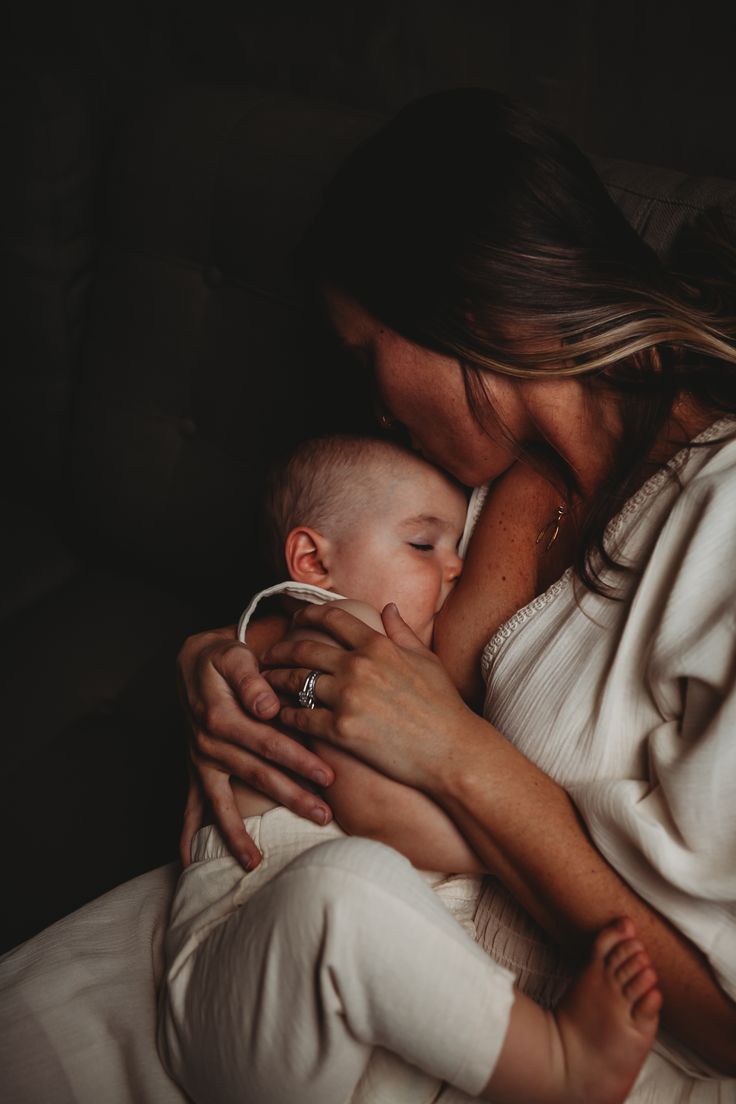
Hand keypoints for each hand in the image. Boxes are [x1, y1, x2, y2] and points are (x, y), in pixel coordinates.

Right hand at [177, 625, 335, 869]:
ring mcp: (200, 760)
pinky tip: (188, 859)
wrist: (193, 661)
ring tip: (254, 862)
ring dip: (238, 833)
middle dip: (291, 798)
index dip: (298, 760)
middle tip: (322, 816)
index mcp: (222, 716)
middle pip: (256, 776)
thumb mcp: (234, 655)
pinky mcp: (196, 768)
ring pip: (223, 801)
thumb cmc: (222, 657)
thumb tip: (268, 707)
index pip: (268, 743)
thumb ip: (251, 679)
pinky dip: (187, 832)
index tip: (328, 776)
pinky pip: (189, 804)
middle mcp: (208, 743)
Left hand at [263, 603, 475, 792]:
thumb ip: (401, 631)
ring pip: (296, 682)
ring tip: (267, 684)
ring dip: (276, 681)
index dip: (308, 615)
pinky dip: (286, 715)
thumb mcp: (425, 660)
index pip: (332, 618)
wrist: (452, 751)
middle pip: (304, 649)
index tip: (296, 620)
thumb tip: (387, 607)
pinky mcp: (341, 730)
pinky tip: (281, 715)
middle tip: (268, 655)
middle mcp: (358, 666)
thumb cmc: (443, 706)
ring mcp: (348, 698)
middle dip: (280, 650)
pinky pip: (301, 718)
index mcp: (378, 644)